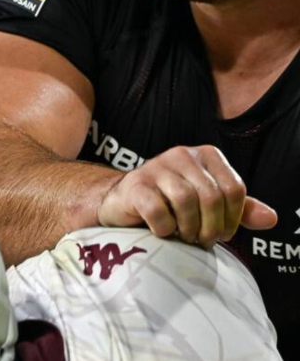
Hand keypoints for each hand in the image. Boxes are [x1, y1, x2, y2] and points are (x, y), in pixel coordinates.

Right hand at [97, 144, 276, 246]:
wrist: (124, 203)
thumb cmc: (171, 204)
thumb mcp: (210, 205)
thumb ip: (240, 210)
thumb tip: (272, 219)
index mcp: (205, 155)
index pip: (234, 189)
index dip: (233, 219)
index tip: (222, 233)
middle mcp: (181, 154)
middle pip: (212, 197)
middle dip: (211, 228)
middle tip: (202, 240)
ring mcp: (155, 167)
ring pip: (186, 201)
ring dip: (188, 229)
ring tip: (184, 236)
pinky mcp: (134, 185)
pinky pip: (158, 211)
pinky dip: (164, 229)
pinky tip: (162, 231)